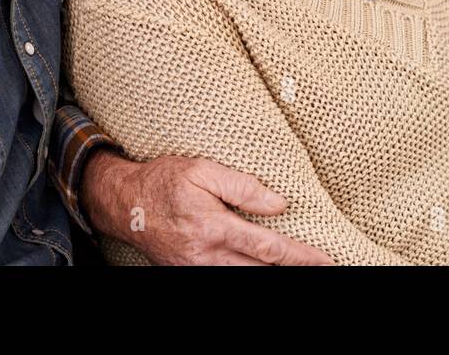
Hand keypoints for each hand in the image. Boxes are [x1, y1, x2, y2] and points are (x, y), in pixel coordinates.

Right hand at [80, 150, 333, 265]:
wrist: (124, 204)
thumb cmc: (165, 180)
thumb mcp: (203, 169)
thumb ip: (243, 186)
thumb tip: (280, 205)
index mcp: (214, 227)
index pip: (268, 248)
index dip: (300, 256)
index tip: (325, 260)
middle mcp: (206, 256)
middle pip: (260, 271)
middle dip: (293, 271)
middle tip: (324, 267)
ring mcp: (196, 269)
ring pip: (243, 278)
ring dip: (270, 274)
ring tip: (297, 267)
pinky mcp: (188, 273)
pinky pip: (223, 277)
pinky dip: (245, 274)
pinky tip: (260, 267)